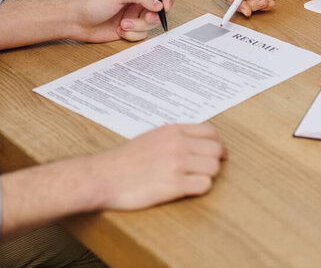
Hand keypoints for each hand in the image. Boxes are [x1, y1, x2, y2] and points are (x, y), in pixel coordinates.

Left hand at [69, 0, 174, 41]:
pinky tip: (120, 29)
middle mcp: (138, 0)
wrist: (79, 21)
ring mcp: (136, 14)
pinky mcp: (132, 28)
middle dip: (151, 17)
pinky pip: (142, 35)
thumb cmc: (93, 3)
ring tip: (123, 24)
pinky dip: (132, 34)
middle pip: (159, 9)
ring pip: (151, 24)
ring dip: (138, 26)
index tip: (166, 6)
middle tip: (145, 18)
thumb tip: (159, 4)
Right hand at [91, 123, 227, 210]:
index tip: (217, 154)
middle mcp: (177, 143)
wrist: (102, 176)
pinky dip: (200, 189)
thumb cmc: (123, 160)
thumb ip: (173, 137)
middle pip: (216, 149)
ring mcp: (176, 163)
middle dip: (215, 161)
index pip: (210, 131)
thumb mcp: (150, 137)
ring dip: (207, 176)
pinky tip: (187, 189)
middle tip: (206, 170)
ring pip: (213, 168)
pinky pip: (204, 185)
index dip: (218, 144)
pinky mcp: (174, 184)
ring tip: (193, 180)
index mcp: (172, 130)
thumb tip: (195, 143)